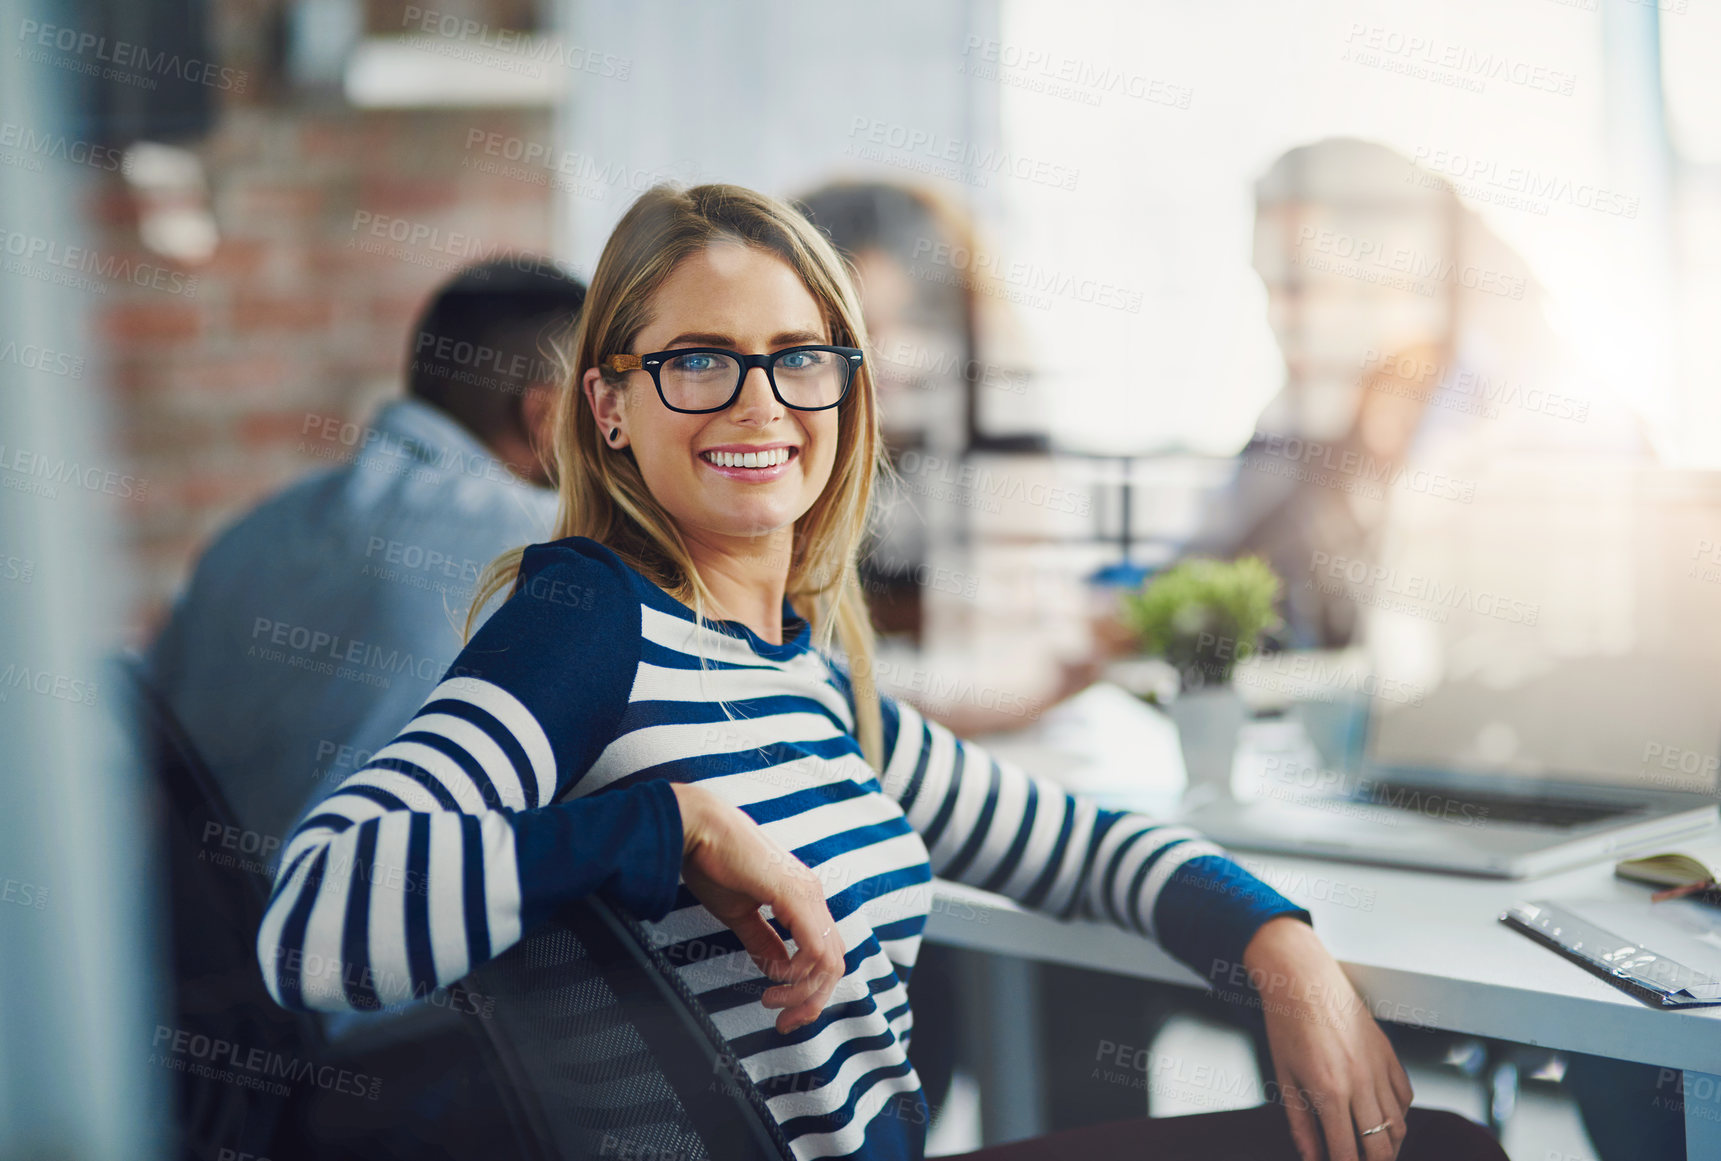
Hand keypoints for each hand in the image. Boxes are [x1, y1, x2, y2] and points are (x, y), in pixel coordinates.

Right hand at [670, 781, 845, 1033]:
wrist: (697, 828)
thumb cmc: (713, 861)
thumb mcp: (740, 914)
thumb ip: (762, 942)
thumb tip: (776, 968)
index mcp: (803, 899)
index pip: (825, 954)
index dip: (810, 991)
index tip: (783, 1011)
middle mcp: (812, 895)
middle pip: (834, 963)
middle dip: (812, 1001)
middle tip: (785, 1022)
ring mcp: (807, 894)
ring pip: (830, 960)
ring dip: (804, 992)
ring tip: (772, 1000)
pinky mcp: (794, 894)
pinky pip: (813, 947)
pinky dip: (798, 972)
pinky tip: (773, 977)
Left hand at [1242, 917, 1415, 1160]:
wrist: (1302, 978)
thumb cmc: (1286, 1023)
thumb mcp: (1283, 1077)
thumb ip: (1300, 1123)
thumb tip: (1311, 1158)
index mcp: (1330, 1092)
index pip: (1347, 1152)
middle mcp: (1361, 1084)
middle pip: (1382, 1148)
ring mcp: (1379, 1068)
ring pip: (1399, 1126)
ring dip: (1389, 1146)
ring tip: (1374, 1153)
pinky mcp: (1389, 1053)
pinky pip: (1405, 1097)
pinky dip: (1399, 1116)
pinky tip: (1384, 1119)